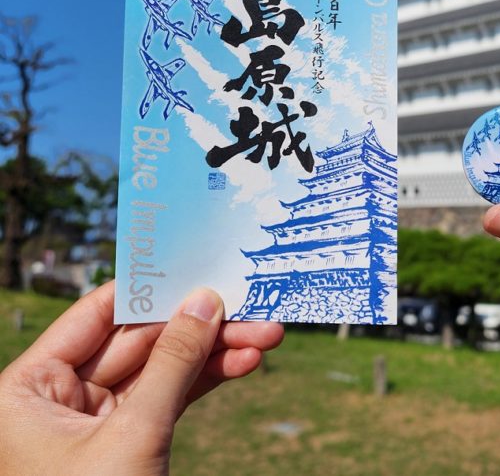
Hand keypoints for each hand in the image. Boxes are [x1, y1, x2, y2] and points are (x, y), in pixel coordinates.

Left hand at [0, 282, 283, 474]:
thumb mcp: (134, 434)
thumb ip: (173, 361)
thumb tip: (206, 300)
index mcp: (29, 387)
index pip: (98, 315)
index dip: (151, 286)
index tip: (197, 262)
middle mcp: (58, 397)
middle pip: (141, 340)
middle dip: (201, 326)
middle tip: (252, 307)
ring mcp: (94, 421)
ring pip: (162, 369)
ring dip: (215, 354)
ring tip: (265, 337)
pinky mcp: (125, 441)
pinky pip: (169, 397)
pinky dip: (206, 382)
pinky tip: (244, 363)